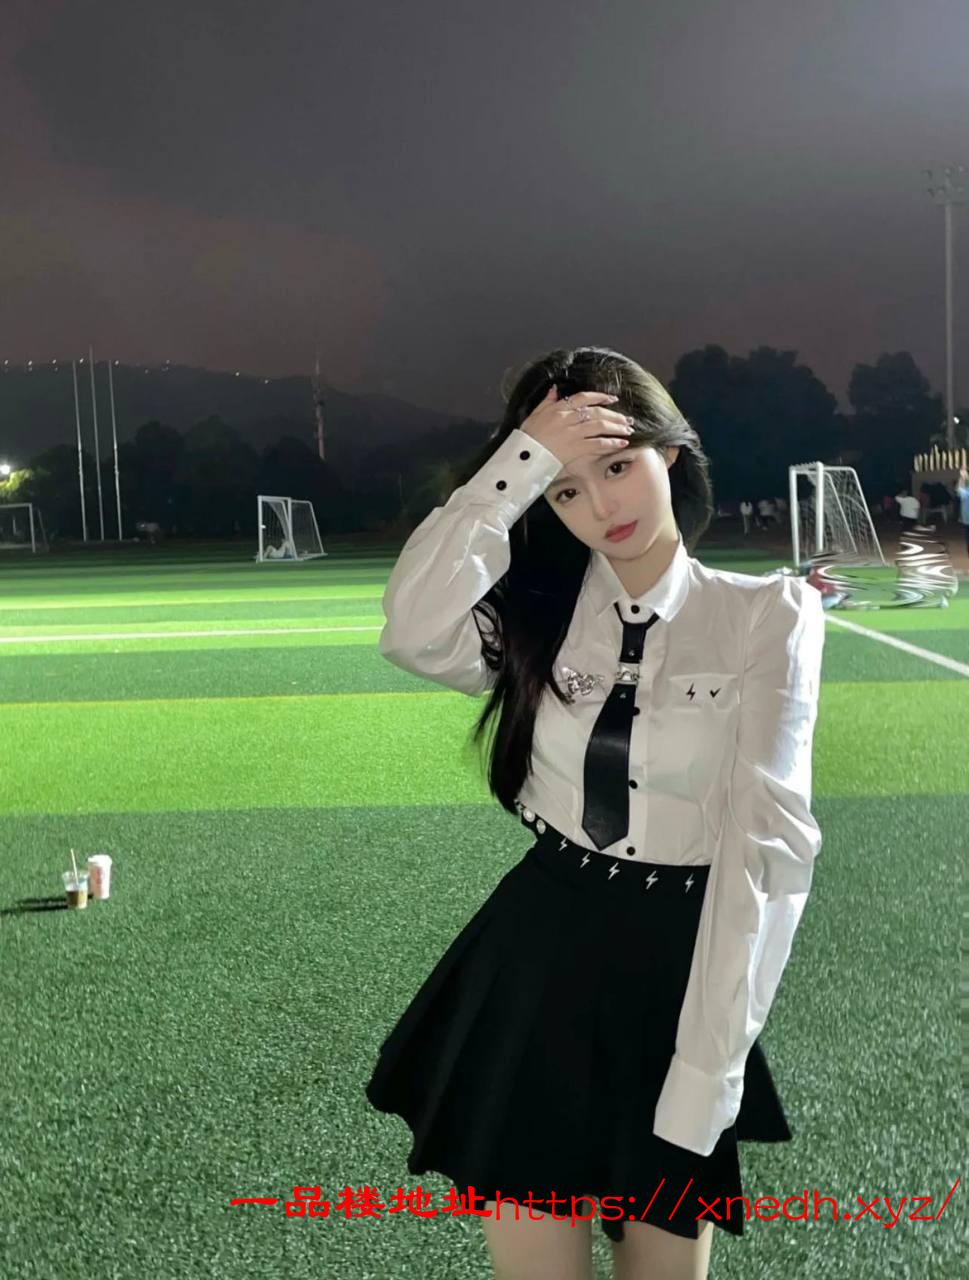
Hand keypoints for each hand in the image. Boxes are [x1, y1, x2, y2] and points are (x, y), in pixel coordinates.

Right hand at [519, 385, 633, 470]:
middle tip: (627, 419)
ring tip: (628, 430)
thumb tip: (554, 389)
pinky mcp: (575, 448)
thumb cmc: (526, 438)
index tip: (613, 398)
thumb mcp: (534, 415)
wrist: (523, 457)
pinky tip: (621, 443)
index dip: (600, 397)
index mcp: (559, 409)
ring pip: (600, 426)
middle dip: (614, 415)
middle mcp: (567, 418)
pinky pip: (597, 444)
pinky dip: (611, 443)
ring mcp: (572, 433)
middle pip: (596, 412)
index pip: (584, 398)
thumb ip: (546, 401)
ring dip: (616, 427)